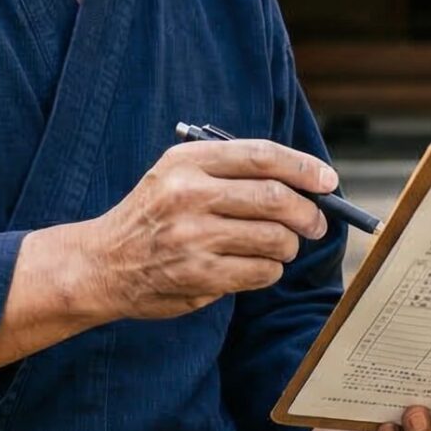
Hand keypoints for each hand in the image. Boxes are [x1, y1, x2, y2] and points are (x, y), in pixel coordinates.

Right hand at [75, 139, 334, 321]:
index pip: (261, 156)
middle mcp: (189, 195)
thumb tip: (304, 179)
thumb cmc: (153, 215)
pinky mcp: (198, 275)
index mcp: (187, 162)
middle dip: (308, 212)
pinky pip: (261, 272)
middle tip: (316, 223)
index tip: (328, 180)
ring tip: (281, 246)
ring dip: (289, 246)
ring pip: (275, 238)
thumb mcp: (177, 174)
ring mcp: (193, 237)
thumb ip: (231, 170)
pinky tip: (257, 266)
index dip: (303, 167)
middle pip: (276, 198)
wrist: (102, 264)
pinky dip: (271, 270)